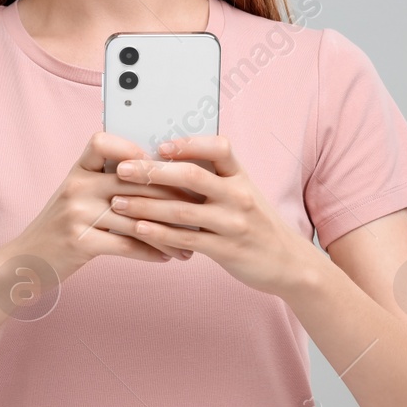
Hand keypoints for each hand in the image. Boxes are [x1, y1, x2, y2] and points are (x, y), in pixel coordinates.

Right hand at [8, 131, 198, 281]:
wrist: (28, 259)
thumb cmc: (63, 226)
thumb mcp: (78, 196)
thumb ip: (108, 182)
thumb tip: (163, 178)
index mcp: (78, 170)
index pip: (102, 142)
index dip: (132, 149)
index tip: (159, 163)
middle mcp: (76, 186)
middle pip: (133, 182)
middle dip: (171, 198)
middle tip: (199, 209)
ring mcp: (76, 213)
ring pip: (136, 218)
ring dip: (168, 234)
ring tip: (189, 243)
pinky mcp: (79, 242)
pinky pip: (126, 244)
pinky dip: (152, 252)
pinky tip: (168, 257)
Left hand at [100, 135, 311, 296]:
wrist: (288, 262)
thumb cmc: (254, 222)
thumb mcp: (243, 192)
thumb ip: (213, 178)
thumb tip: (165, 159)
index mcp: (241, 176)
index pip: (219, 147)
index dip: (189, 144)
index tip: (160, 145)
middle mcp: (238, 195)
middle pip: (192, 176)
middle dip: (152, 171)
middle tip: (122, 169)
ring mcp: (233, 223)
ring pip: (182, 210)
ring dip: (146, 205)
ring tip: (118, 201)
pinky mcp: (226, 250)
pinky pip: (186, 239)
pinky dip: (159, 233)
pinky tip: (137, 228)